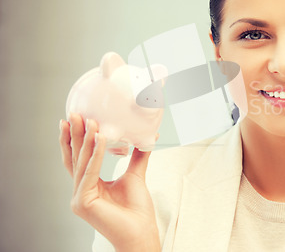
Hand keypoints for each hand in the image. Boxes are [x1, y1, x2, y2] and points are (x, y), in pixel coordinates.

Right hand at [59, 113, 160, 251]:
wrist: (142, 231)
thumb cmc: (137, 210)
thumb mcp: (135, 175)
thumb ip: (138, 155)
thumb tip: (148, 135)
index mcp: (88, 185)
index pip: (79, 158)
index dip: (76, 138)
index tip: (76, 118)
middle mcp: (80, 191)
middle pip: (75, 158)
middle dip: (75, 134)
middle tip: (75, 113)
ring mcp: (79, 198)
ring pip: (82, 163)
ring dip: (87, 140)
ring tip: (91, 120)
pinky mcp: (83, 202)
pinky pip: (90, 172)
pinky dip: (96, 154)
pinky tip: (100, 137)